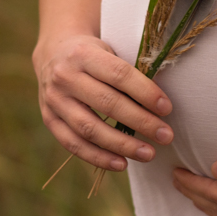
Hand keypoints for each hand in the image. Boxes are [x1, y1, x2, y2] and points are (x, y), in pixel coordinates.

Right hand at [34, 34, 173, 170]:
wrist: (53, 54)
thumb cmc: (94, 54)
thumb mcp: (109, 51)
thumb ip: (129, 73)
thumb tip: (160, 105)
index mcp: (83, 54)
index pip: (119, 75)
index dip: (145, 92)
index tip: (167, 109)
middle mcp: (64, 77)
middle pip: (107, 103)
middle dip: (140, 122)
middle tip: (166, 136)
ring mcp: (54, 100)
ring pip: (89, 129)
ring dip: (122, 145)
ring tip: (148, 154)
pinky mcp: (49, 120)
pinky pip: (73, 144)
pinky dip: (98, 157)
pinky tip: (122, 164)